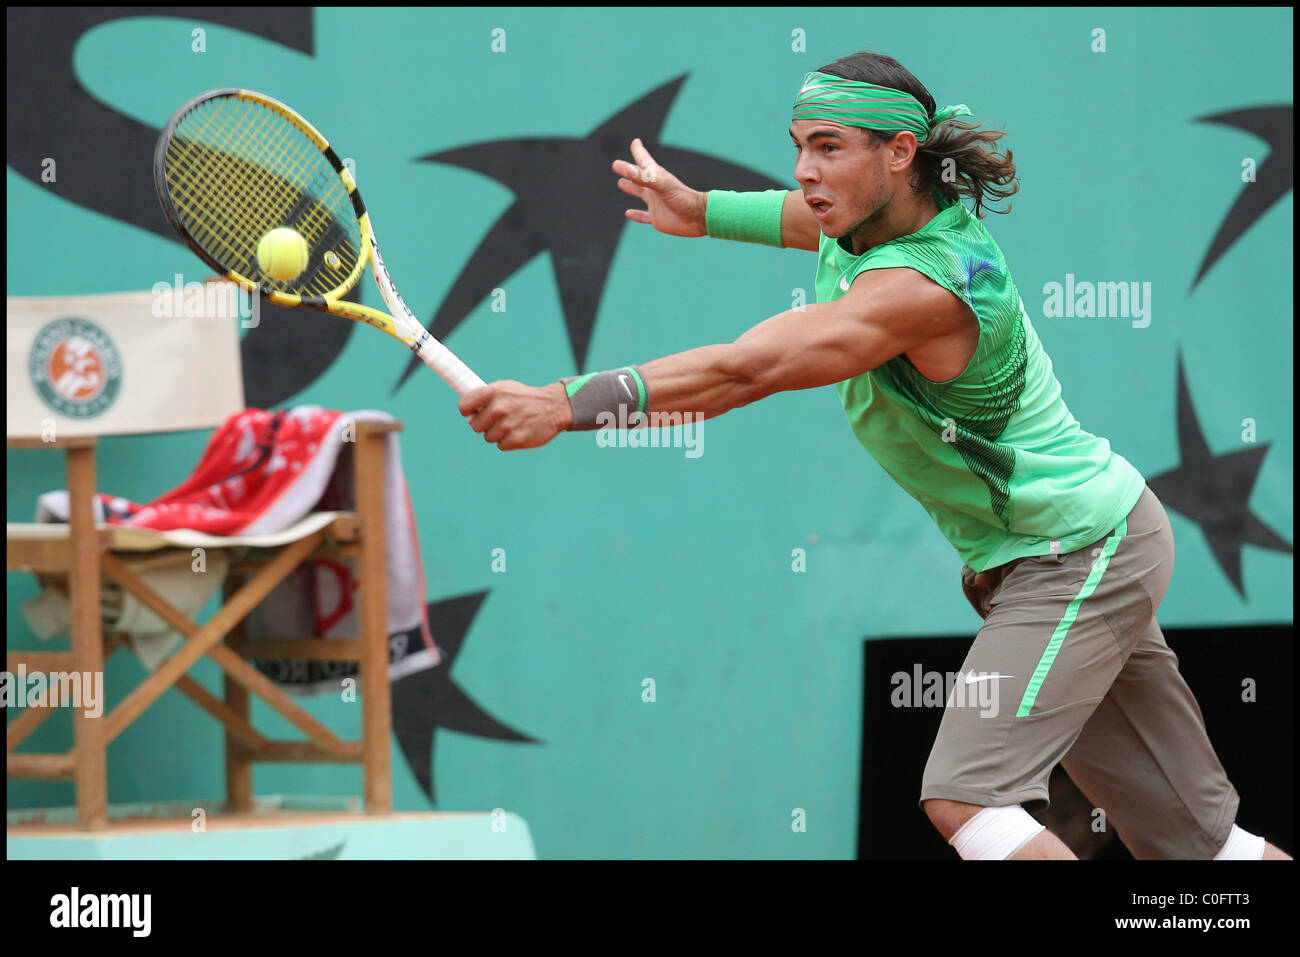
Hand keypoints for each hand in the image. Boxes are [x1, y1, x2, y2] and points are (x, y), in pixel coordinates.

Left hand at [459, 380, 573, 450]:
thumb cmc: (526, 398)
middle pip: (475, 425)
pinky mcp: (515, 440)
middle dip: (484, 424)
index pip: (464, 406)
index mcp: (494, 392)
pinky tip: (518, 431)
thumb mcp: (506, 388)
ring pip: (488, 437)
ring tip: (512, 424)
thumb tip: (469, 415)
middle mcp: (499, 408)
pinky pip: (501, 445)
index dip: (467, 411)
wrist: (554, 407)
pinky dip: (508, 441)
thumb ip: (486, 397)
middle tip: (498, 420)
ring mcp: (507, 425)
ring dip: (497, 433)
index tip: (472, 413)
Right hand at [612, 138, 706, 236]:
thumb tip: (625, 168)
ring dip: (631, 188)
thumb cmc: (683, 199)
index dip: (638, 151)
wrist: (698, 218)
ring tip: (621, 183)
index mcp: (656, 177)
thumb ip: (644, 177)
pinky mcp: (656, 217)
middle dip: (628, 170)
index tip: (635, 142)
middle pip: (638, 176)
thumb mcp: (662, 185)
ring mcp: (655, 203)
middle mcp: (654, 188)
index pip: (644, 161)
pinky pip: (643, 216)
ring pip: (639, 193)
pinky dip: (636, 215)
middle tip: (617, 165)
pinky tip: (628, 213)